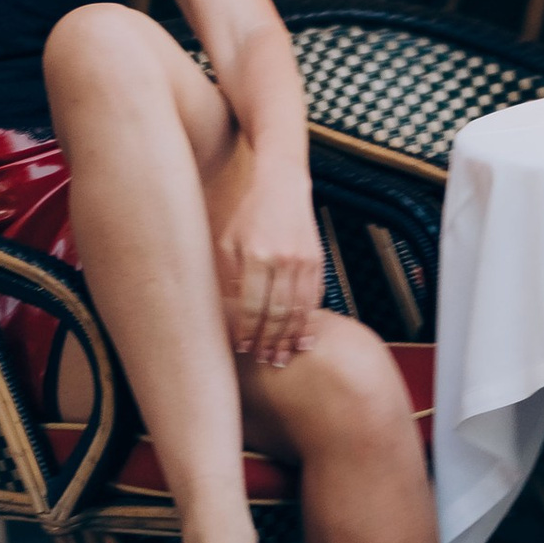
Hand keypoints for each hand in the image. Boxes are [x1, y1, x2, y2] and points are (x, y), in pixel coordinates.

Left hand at [213, 167, 325, 369]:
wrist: (282, 181)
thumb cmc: (248, 211)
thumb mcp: (227, 239)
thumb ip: (226, 275)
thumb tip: (225, 311)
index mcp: (257, 255)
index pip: (251, 305)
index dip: (246, 331)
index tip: (242, 347)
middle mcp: (283, 260)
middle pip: (277, 314)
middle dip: (269, 341)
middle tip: (264, 361)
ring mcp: (304, 261)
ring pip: (299, 310)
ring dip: (290, 338)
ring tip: (282, 358)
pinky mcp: (318, 260)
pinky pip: (314, 298)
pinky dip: (308, 321)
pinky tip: (303, 339)